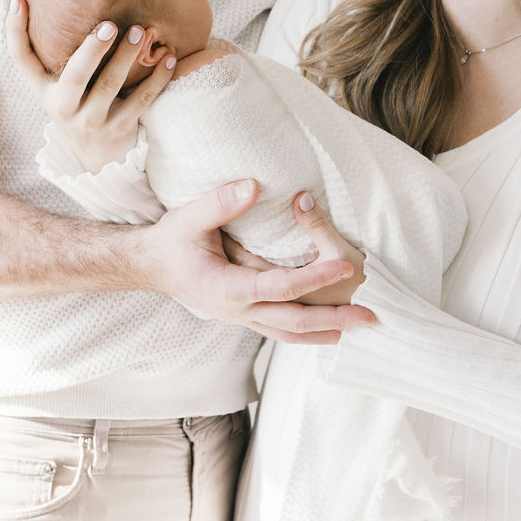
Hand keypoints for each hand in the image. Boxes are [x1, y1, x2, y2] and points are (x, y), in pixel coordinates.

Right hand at [6, 0, 173, 172]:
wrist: (97, 157)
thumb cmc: (76, 104)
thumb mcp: (55, 84)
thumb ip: (48, 50)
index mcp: (43, 88)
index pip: (21, 58)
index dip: (15, 30)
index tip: (21, 0)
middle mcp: (62, 106)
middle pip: (74, 76)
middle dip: (91, 49)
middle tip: (108, 25)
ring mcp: (91, 120)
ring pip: (109, 86)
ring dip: (126, 56)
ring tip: (141, 30)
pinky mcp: (119, 129)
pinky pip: (140, 101)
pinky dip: (156, 79)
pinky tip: (168, 58)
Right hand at [143, 180, 375, 343]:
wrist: (150, 266)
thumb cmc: (170, 242)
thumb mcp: (189, 218)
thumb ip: (220, 203)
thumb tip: (253, 186)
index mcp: (227, 288)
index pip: (280, 287)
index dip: (315, 277)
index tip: (345, 266)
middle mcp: (238, 311)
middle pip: (294, 323)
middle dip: (334, 320)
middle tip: (370, 315)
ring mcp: (241, 318)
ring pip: (289, 334)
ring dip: (325, 334)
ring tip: (358, 330)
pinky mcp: (245, 316)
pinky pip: (281, 331)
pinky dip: (307, 334)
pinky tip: (329, 330)